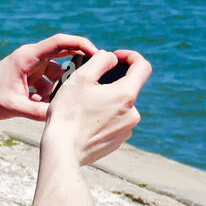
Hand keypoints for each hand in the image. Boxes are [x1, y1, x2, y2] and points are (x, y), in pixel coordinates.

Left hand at [0, 34, 96, 123]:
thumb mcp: (14, 107)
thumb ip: (39, 112)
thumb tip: (62, 116)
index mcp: (27, 57)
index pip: (60, 42)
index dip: (81, 43)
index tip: (98, 52)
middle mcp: (31, 59)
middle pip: (63, 57)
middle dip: (75, 71)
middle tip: (83, 86)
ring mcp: (31, 68)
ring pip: (56, 75)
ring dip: (57, 90)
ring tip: (46, 103)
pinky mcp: (29, 79)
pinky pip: (48, 85)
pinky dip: (48, 96)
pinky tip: (36, 107)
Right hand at [44, 49, 151, 165]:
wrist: (62, 150)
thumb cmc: (68, 112)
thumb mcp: (80, 77)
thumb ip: (101, 60)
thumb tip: (112, 58)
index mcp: (126, 94)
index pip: (143, 67)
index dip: (131, 56)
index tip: (115, 57)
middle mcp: (133, 112)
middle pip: (127, 88)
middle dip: (110, 83)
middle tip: (87, 86)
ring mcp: (127, 129)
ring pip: (119, 106)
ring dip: (106, 101)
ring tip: (83, 107)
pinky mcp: (118, 140)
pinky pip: (115, 122)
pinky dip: (103, 117)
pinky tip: (85, 122)